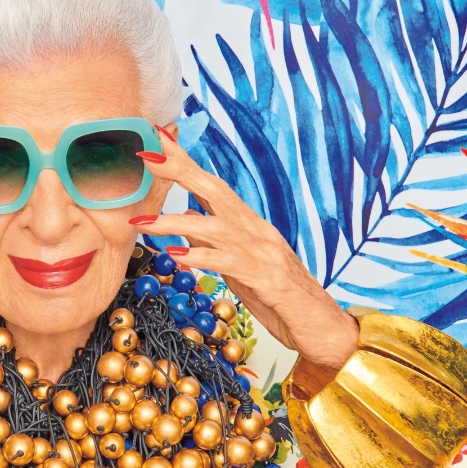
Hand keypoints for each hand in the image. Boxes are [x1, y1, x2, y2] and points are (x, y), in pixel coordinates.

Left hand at [133, 133, 357, 369]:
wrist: (322, 326)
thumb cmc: (279, 298)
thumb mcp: (238, 266)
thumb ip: (213, 244)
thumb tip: (185, 224)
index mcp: (248, 225)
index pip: (212, 186)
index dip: (185, 163)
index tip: (158, 140)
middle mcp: (256, 230)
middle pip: (216, 191)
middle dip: (181, 172)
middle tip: (148, 157)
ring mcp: (263, 251)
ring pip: (215, 227)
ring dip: (176, 223)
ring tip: (144, 223)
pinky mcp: (266, 278)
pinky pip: (227, 262)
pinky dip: (199, 256)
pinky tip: (175, 256)